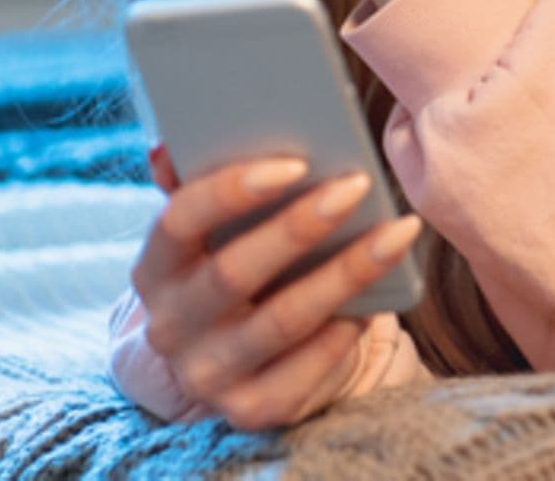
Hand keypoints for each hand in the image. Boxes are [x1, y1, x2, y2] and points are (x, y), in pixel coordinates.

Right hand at [130, 143, 423, 431]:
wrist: (256, 358)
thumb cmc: (249, 266)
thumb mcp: (223, 229)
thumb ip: (206, 182)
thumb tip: (170, 145)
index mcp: (156, 268)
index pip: (178, 220)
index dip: (233, 189)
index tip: (296, 161)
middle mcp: (170, 326)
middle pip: (233, 272)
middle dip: (299, 225)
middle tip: (358, 184)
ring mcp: (207, 374)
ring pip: (281, 321)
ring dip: (345, 272)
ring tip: (398, 232)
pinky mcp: (249, 410)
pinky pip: (303, 372)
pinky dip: (343, 333)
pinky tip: (380, 300)